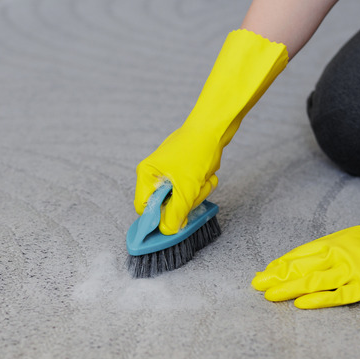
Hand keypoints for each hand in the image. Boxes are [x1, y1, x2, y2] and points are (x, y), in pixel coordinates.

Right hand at [133, 29, 287, 234]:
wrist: (215, 126)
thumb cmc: (196, 151)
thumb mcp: (186, 189)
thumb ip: (174, 214)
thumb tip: (168, 231)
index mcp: (147, 174)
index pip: (144, 208)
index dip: (158, 218)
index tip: (174, 222)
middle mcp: (155, 172)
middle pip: (166, 205)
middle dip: (185, 201)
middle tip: (195, 190)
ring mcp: (170, 170)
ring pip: (182, 198)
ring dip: (197, 193)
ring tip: (204, 179)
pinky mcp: (185, 168)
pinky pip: (192, 188)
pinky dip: (203, 185)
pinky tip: (208, 174)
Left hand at [252, 152, 359, 308]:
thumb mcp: (351, 237)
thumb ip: (329, 248)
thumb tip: (305, 258)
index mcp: (334, 242)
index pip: (299, 254)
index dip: (279, 264)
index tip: (264, 272)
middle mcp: (337, 255)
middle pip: (300, 267)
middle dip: (276, 276)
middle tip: (256, 285)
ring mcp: (349, 272)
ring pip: (313, 281)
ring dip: (289, 288)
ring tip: (270, 295)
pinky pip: (335, 296)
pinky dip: (317, 300)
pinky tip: (300, 304)